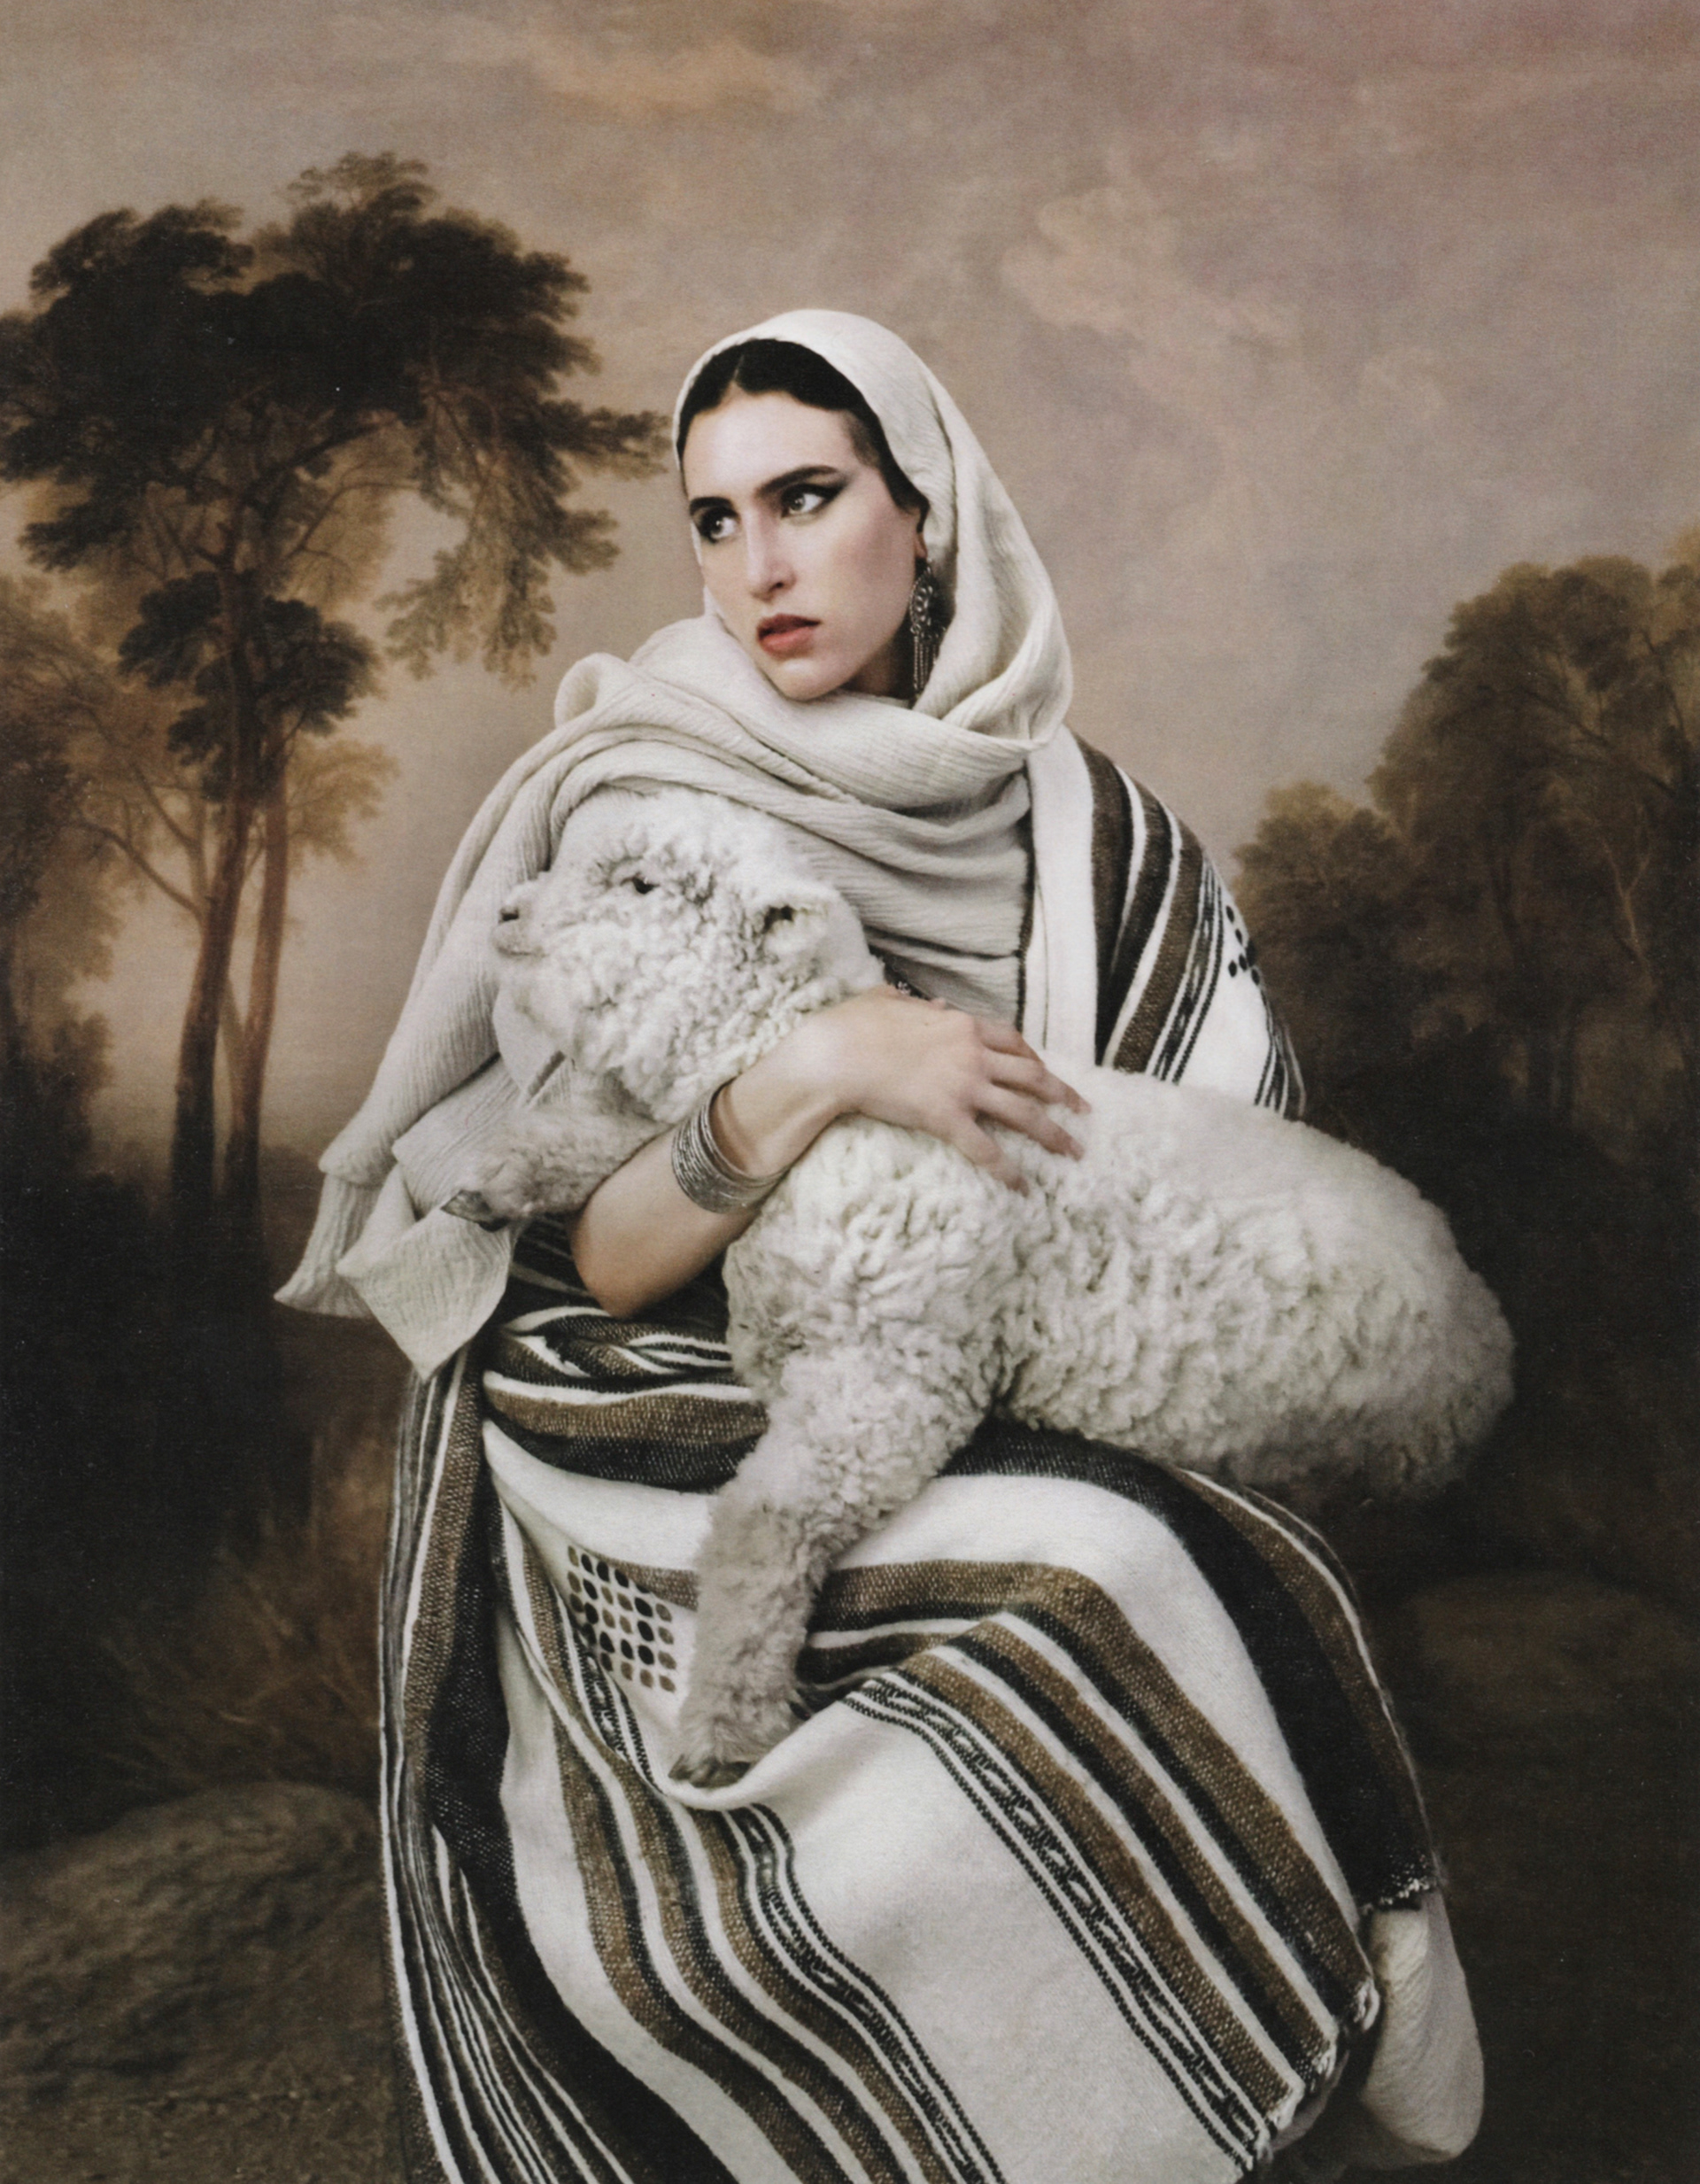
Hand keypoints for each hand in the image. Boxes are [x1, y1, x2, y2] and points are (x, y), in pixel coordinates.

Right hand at [721, 987, 1089, 1190]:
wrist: (836, 1055)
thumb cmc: (852, 1026)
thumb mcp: (886, 1003)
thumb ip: (914, 1005)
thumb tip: (928, 1005)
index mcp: (962, 1027)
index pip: (1013, 1042)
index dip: (1034, 1059)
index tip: (1046, 1072)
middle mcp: (973, 1055)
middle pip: (1032, 1075)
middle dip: (1062, 1094)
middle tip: (1083, 1110)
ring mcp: (963, 1087)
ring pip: (1024, 1112)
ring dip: (1054, 1133)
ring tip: (1075, 1151)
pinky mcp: (946, 1118)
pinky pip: (986, 1149)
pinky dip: (1008, 1170)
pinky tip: (1024, 1187)